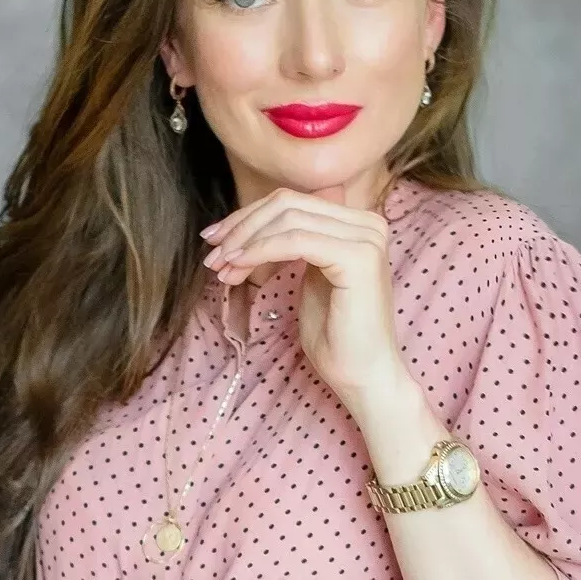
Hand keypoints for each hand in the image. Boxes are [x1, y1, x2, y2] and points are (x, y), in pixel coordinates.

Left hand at [200, 186, 416, 413]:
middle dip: (242, 227)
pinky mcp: (359, 258)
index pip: (292, 203)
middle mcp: (368, 223)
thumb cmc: (334, 336)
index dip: (247, 217)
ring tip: (221, 268)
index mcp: (356, 224)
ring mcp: (367, 238)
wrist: (362, 376)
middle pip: (287, 204)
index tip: (214, 240)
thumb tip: (251, 223)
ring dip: (246, 241)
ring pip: (288, 219)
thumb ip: (293, 245)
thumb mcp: (310, 278)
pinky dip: (260, 251)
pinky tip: (238, 268)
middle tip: (212, 254)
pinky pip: (296, 241)